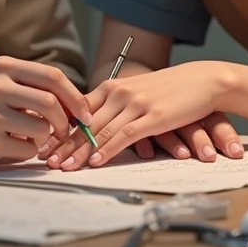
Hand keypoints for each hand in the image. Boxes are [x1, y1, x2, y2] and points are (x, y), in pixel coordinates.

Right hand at [0, 56, 92, 170]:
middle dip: (66, 121)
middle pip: (50, 102)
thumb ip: (34, 88)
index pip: (52, 76)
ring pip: (42, 128)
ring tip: (34, 138)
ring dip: (46, 138)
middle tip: (66, 132)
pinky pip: (27, 149)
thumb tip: (79, 105)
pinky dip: (29, 151)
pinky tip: (14, 147)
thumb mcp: (1, 85)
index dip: (75, 96)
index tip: (86, 114)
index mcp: (3, 66)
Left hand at [42, 62, 234, 171]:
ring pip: (100, 130)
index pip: (78, 111)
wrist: (203, 80)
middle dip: (62, 144)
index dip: (60, 130)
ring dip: (80, 151)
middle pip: (84, 123)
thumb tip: (93, 126)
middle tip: (45, 160)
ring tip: (64, 167)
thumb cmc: (170, 90)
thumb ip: (115, 106)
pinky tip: (96, 161)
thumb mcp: (138, 93)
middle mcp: (119, 93)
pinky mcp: (153, 116)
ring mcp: (135, 103)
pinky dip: (108, 149)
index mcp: (113, 87)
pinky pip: (124, 135)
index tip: (43, 145)